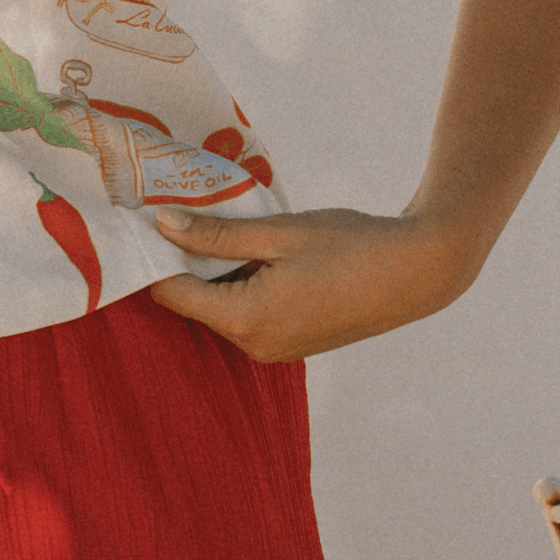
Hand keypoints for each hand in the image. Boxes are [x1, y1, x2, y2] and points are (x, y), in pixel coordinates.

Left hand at [147, 203, 477, 362]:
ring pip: (221, 306)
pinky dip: (240, 281)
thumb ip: (216, 234)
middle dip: (184, 260)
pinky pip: (247, 312)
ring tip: (215, 220)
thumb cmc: (349, 245)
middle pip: (195, 302)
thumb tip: (162, 226)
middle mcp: (256, 347)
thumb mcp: (277, 232)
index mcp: (247, 321)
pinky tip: (252, 245)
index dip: (153, 258)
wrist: (418, 270)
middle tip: (177, 209)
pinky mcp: (293, 343)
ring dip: (214, 268)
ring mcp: (276, 350)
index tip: (140, 220)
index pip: (173, 295)